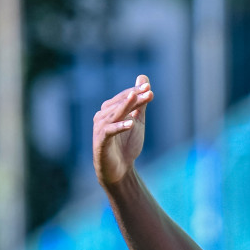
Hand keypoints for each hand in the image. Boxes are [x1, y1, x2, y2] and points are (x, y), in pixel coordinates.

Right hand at [93, 74, 152, 188]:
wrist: (119, 170)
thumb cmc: (126, 145)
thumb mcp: (137, 121)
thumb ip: (140, 102)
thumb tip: (144, 79)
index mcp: (110, 110)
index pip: (124, 97)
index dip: (136, 92)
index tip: (149, 88)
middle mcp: (102, 116)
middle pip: (120, 104)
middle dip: (134, 97)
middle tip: (148, 91)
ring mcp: (100, 129)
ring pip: (114, 115)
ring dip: (127, 107)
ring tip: (137, 100)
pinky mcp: (100, 142)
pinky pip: (109, 132)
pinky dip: (119, 127)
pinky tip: (130, 124)